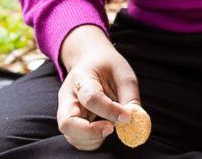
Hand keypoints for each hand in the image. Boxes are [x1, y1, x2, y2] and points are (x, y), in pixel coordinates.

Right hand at [56, 26, 141, 150]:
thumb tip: (135, 121)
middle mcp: (68, 97)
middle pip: (68, 123)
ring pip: (71, 136)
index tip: (127, 117)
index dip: (110, 111)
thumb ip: (129, 98)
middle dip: (91, 132)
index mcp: (81, 77)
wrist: (90, 60)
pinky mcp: (71, 122)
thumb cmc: (108, 66)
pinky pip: (77, 140)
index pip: (91, 98)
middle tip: (111, 128)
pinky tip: (104, 129)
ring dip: (93, 138)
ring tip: (110, 126)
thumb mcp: (123, 74)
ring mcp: (66, 111)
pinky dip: (92, 141)